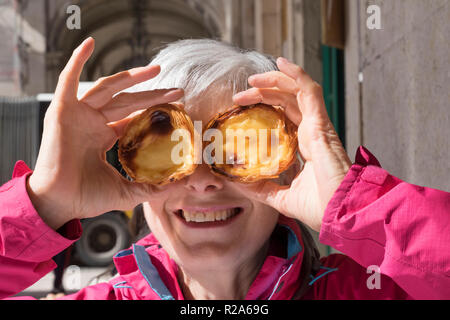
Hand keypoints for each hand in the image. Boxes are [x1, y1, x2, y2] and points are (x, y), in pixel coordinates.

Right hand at [27, 37, 183, 229]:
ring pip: (107, 88)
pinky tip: (89, 43)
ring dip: (131, 77)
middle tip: (178, 89)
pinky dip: (77, 60)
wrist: (59, 204)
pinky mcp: (61, 110)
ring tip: (157, 70)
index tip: (178, 106)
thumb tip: (182, 184)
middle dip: (152, 93)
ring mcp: (77, 114)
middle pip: (127, 101)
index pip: (133, 116)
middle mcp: (92, 122)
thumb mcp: (128, 191)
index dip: (154, 109)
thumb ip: (154, 187)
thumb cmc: (86, 198)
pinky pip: (68, 79)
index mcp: (104, 137)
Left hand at [232, 57, 350, 231]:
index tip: (242, 111)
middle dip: (262, 95)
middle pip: (286, 103)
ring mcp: (318, 126)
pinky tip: (281, 64)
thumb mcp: (281, 197)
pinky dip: (296, 75)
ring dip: (273, 81)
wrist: (340, 213)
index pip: (284, 119)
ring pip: (296, 92)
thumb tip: (236, 183)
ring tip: (251, 80)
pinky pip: (309, 91)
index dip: (265, 110)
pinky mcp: (321, 124)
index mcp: (304, 148)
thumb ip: (261, 189)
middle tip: (239, 98)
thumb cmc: (320, 208)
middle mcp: (311, 133)